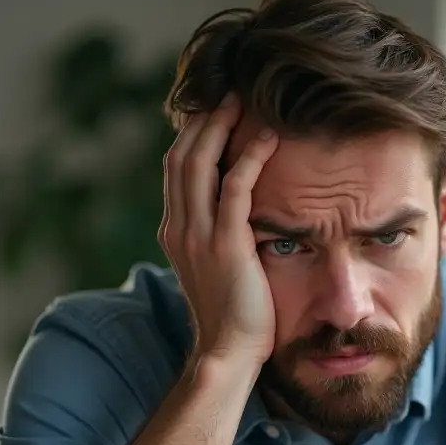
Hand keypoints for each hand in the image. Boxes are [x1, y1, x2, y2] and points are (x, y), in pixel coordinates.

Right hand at [159, 94, 278, 365]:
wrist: (227, 352)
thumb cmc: (231, 314)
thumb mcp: (215, 267)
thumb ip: (216, 236)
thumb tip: (234, 213)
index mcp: (175, 231)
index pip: (176, 169)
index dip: (191, 135)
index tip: (212, 110)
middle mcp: (179, 228)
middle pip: (180, 156)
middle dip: (201, 120)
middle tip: (226, 91)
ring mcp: (198, 235)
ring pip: (199, 163)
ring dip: (220, 127)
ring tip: (241, 101)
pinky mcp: (225, 244)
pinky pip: (235, 187)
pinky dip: (250, 156)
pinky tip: (270, 137)